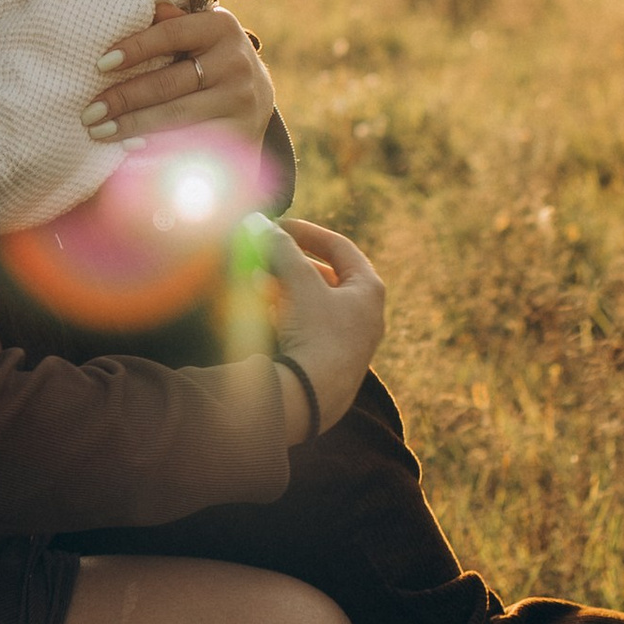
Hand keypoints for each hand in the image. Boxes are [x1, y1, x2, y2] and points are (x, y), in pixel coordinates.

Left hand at [83, 0, 277, 150]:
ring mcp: (240, 102)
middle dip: (124, 99)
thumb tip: (146, 5)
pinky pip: (191, 143)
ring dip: (133, 126)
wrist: (257, 99)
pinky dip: (158, 149)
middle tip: (89, 112)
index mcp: (222, 28)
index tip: (100, 64)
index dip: (135, 47)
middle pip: (169, 83)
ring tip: (100, 131)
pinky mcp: (240, 134)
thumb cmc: (211, 58)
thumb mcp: (199, 33)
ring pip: (176, 117)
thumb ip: (173, 20)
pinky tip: (130, 150)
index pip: (171, 34)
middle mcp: (236, 63)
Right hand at [259, 214, 383, 437]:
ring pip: (312, 301)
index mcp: (369, 290)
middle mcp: (366, 314)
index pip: (339, 247)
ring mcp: (349, 340)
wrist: (312, 400)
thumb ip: (280, 248)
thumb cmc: (316, 335)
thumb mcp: (298, 282)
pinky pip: (306, 326)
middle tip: (261, 253)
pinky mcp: (329, 362)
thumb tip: (258, 223)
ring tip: (253, 281)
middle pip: (324, 274)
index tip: (277, 226)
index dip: (306, 232)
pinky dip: (284, 312)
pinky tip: (260, 310)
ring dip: (282, 286)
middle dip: (289, 262)